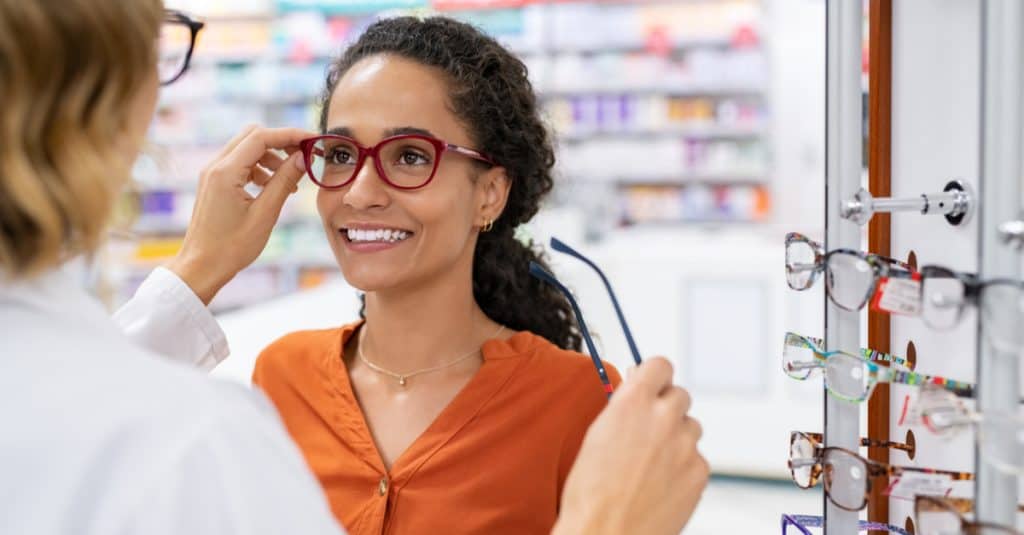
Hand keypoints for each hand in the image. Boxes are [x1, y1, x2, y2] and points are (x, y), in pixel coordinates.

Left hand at [166, 126, 313, 303]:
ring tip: (289, 181)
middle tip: (304, 157)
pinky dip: (260, 168)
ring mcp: (212, 173)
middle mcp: (215, 166)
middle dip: (281, 142)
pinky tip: (272, 188)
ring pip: (247, 148)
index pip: (261, 137)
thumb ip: (284, 181)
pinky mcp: (214, 182)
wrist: (202, 266)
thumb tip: (302, 158)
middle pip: (253, 136)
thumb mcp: (265, 214)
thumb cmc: (231, 247)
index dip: (290, 135)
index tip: (312, 141)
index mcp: (226, 172)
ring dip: (271, 157)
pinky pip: (240, 163)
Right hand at [553, 358, 708, 534]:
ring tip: (652, 462)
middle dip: (666, 407)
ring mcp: (685, 445)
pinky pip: (696, 457)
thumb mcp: (597, 435)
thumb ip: (623, 408)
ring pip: (690, 426)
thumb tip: (636, 394)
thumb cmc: (591, 494)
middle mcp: (663, 417)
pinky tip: (661, 482)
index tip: (652, 383)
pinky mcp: (699, 472)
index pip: (660, 365)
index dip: (655, 375)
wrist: (606, 533)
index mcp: (633, 402)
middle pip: (679, 394)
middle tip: (650, 429)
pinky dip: (683, 466)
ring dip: (676, 437)